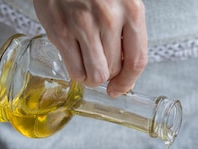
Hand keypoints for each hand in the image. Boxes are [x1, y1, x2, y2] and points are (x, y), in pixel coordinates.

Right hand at [32, 0, 147, 96]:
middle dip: (108, 74)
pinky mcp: (60, 30)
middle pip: (115, 69)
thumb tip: (125, 70)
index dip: (128, 81)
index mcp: (131, 9)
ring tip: (88, 66)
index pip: (137, 60)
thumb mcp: (121, 0)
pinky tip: (75, 59)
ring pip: (95, 74)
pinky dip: (76, 72)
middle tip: (100, 66)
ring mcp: (83, 24)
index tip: (119, 89)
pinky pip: (74, 70)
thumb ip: (127, 30)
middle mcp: (109, 18)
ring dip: (92, 77)